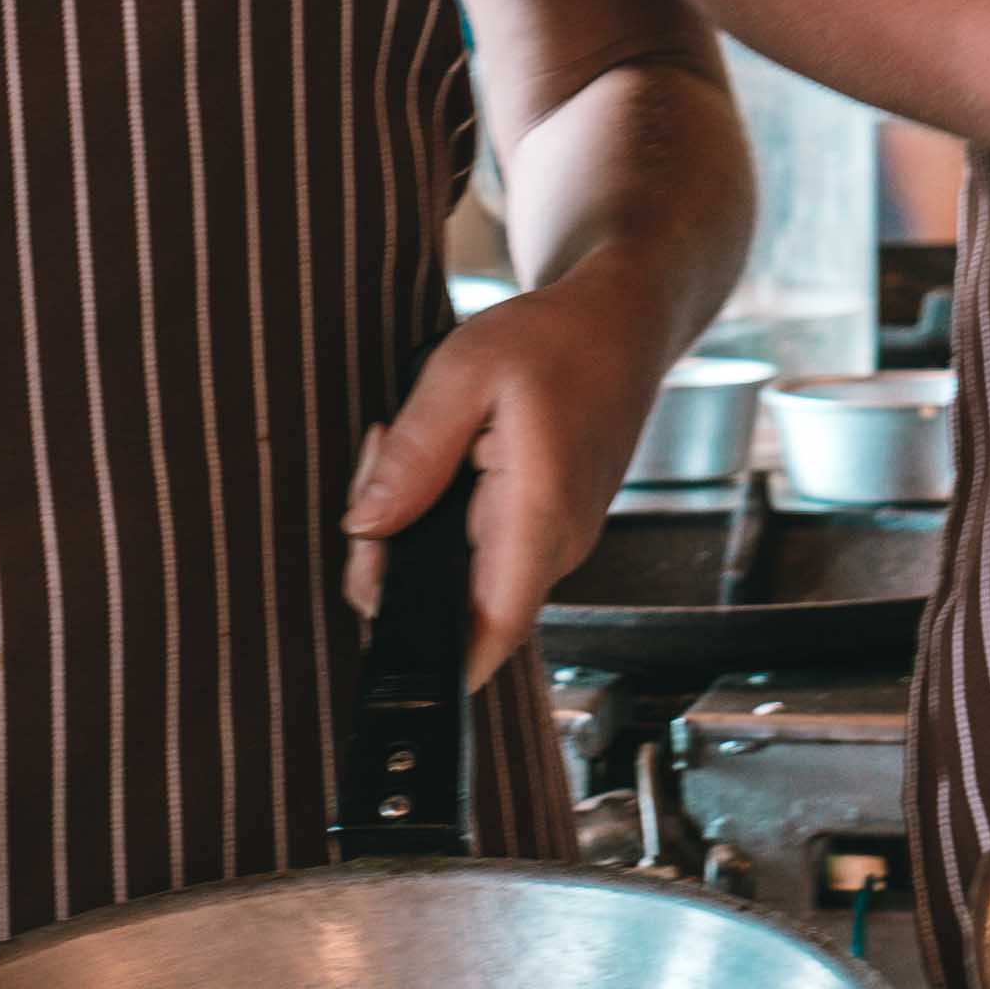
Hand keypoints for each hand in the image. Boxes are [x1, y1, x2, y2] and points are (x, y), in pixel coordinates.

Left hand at [348, 264, 674, 686]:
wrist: (623, 324)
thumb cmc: (556, 339)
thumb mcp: (465, 370)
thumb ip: (414, 453)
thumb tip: (366, 524)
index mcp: (541, 512)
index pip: (494, 627)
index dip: (440, 664)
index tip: (385, 650)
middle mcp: (557, 544)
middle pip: (461, 606)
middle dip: (394, 565)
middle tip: (373, 478)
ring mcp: (557, 542)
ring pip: (468, 578)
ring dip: (417, 535)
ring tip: (401, 451)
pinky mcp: (549, 529)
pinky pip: (486, 551)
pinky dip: (444, 518)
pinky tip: (439, 460)